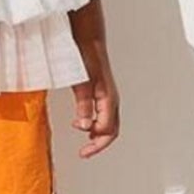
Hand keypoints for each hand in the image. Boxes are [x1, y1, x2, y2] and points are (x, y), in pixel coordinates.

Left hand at [71, 39, 120, 158]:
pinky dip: (95, 125)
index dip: (96, 144)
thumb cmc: (85, 57)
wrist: (88, 39)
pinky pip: (103, 115)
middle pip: (111, 130)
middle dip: (98, 144)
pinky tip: (84, 126)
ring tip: (85, 144)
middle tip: (84, 153)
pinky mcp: (102, 93)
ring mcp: (107, 97)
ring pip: (108, 124)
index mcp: (108, 98)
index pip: (107, 130)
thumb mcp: (81, 83)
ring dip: (98, 136)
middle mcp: (111, 99)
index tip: (82, 152)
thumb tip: (83, 126)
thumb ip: (83, 105)